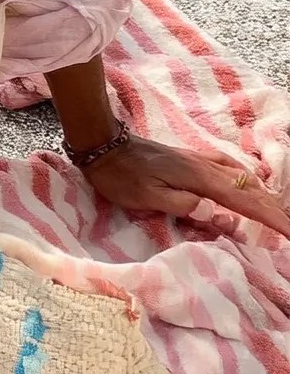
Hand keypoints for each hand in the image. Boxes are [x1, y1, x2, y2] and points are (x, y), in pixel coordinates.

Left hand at [82, 135, 289, 238]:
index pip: (245, 202)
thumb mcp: (147, 197)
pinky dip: (245, 178)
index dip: (271, 219)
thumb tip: (217, 214)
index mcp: (198, 179)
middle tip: (289, 229)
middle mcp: (205, 166)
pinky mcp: (190, 157)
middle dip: (274, 210)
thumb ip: (183, 205)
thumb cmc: (120, 175)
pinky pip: (228, 166)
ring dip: (263, 195)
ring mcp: (198, 159)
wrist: (102, 144)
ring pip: (242, 177)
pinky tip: (247, 183)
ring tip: (276, 213)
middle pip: (250, 190)